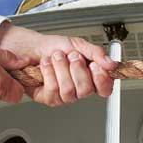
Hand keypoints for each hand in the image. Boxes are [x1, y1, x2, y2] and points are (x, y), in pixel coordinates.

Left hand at [0, 23, 116, 105]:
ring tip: (56, 58)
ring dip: (61, 68)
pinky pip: (53, 90)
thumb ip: (96, 53)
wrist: (30, 47)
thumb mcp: (78, 45)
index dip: (102, 80)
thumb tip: (111, 64)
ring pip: (69, 90)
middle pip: (86, 90)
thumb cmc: (52, 47)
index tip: (95, 65)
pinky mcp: (48, 98)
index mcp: (90, 77)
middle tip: (71, 56)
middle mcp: (79, 89)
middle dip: (77, 68)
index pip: (105, 89)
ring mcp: (64, 96)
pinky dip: (49, 72)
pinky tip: (46, 65)